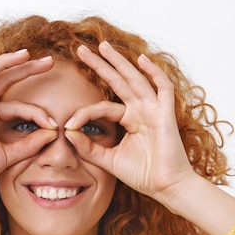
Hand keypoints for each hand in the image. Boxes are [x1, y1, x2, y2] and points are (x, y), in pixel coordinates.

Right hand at [0, 44, 56, 199]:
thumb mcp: (10, 154)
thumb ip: (30, 144)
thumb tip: (53, 132)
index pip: (17, 105)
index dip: (38, 112)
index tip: (55, 125)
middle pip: (3, 80)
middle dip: (26, 69)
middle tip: (49, 61)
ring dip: (5, 62)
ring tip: (25, 54)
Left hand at [64, 41, 196, 203]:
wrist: (166, 188)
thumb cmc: (143, 174)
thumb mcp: (108, 160)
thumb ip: (88, 148)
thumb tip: (68, 132)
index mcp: (129, 120)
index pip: (102, 107)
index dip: (84, 112)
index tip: (68, 124)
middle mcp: (141, 111)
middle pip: (118, 82)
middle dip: (100, 65)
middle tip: (81, 50)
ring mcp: (154, 110)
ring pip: (135, 79)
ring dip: (120, 62)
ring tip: (104, 46)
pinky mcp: (166, 115)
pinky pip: (162, 89)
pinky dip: (154, 73)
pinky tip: (141, 60)